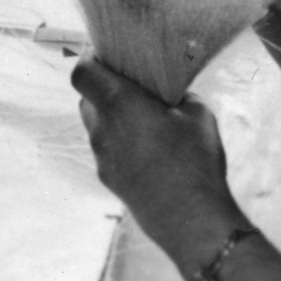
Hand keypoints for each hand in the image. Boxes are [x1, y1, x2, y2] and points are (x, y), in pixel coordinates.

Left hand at [72, 60, 241, 260]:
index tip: (108, 59)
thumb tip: (171, 94)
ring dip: (111, 119)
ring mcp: (101, 157)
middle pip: (86, 99)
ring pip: (95, 127)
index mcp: (118, 104)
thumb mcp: (199, 115)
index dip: (90, 61)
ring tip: (143, 123)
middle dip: (103, 91)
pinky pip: (106, 152)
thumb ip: (179, 95)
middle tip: (131, 90)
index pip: (81, 72)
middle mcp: (101, 129)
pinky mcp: (108, 180)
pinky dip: (119, 145)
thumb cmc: (196, 163)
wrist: (193, 222)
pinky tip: (148, 153)